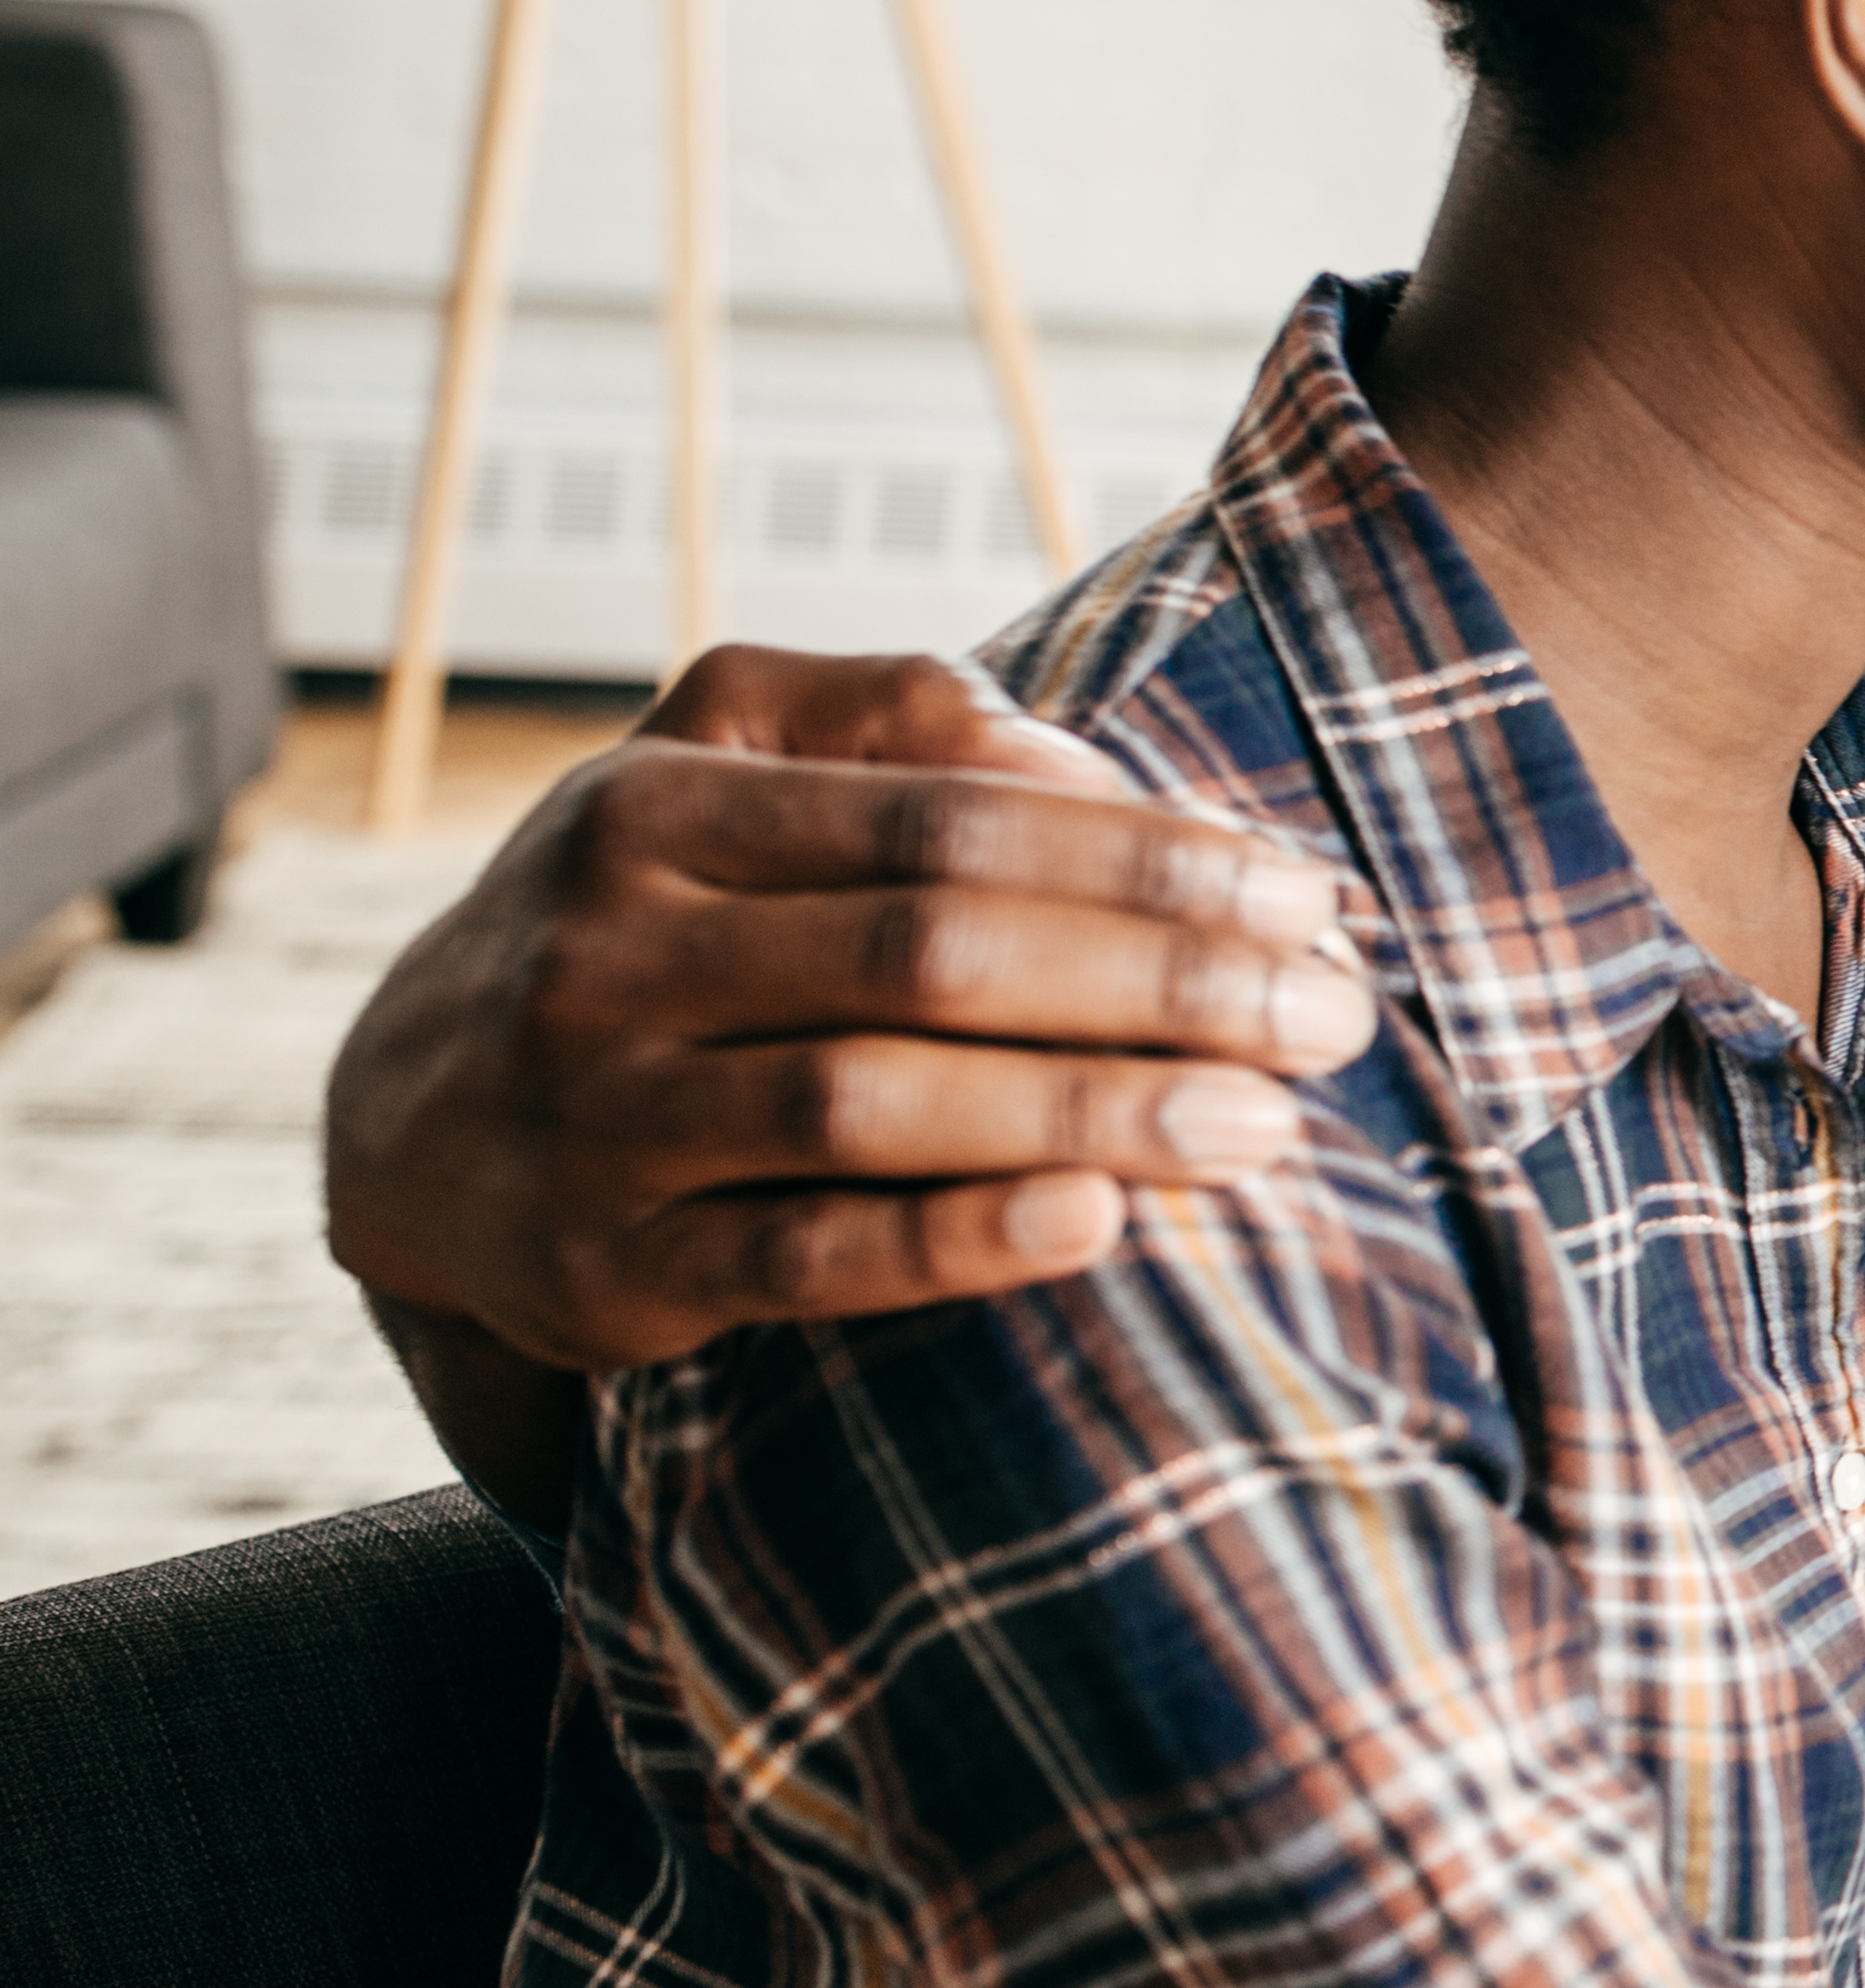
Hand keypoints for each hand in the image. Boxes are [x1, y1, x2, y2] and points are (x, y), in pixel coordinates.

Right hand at [323, 644, 1367, 1375]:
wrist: (409, 1132)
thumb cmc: (643, 922)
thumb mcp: (716, 771)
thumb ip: (887, 717)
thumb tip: (1073, 752)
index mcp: (658, 807)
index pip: (947, 816)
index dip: (1144, 856)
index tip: (1306, 895)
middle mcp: (611, 952)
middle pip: (933, 952)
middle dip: (1159, 981)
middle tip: (1332, 1016)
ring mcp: (598, 1115)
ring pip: (875, 1102)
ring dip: (1094, 1111)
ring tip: (1267, 1125)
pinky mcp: (607, 1270)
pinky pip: (804, 1256)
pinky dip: (957, 1240)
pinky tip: (1101, 1223)